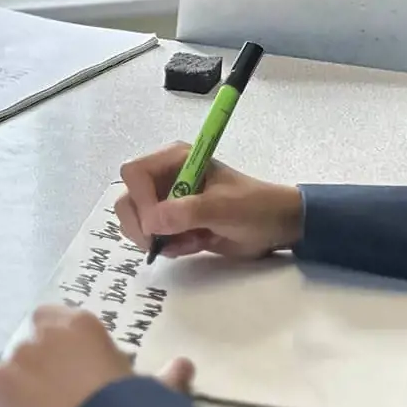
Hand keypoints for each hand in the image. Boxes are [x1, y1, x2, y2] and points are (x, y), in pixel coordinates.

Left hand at [0, 306, 193, 406]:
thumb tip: (186, 366)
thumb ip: (166, 374)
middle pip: (33, 341)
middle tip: (58, 389)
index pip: (55, 318)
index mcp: (80, 324)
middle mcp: (45, 333)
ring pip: (14, 366)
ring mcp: (18, 356)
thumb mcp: (152, 388)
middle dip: (42, 361)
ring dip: (25, 381)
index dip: (60, 342)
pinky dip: (9, 402)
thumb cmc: (131, 404)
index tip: (70, 364)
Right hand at [115, 142, 303, 259]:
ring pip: (137, 222)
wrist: (278, 227)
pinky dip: (171, 247)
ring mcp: (168, 202)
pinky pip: (154, 238)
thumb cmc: (255, 207)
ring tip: (191, 241)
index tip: (158, 222)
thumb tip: (152, 222)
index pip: (134, 173)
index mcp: (176, 159)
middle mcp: (166, 177)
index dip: (141, 199)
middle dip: (141, 225)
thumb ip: (188, 212)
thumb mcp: (225, 207)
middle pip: (128, 199)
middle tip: (162, 242)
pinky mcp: (174, 225)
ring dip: (159, 238)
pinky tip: (196, 244)